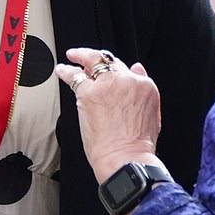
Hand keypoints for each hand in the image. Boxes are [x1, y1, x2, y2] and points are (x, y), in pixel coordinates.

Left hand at [57, 48, 162, 183]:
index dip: (116, 70)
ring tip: (72, 56)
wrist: (126, 157)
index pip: (128, 70)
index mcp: (144, 86)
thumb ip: (143, 89)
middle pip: (110, 62)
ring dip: (80, 57)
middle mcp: (127, 81)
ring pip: (92, 62)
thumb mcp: (152, 113)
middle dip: (98, 58)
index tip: (110, 72)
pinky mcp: (89, 93)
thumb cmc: (138, 145)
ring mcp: (107, 85)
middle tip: (86, 57)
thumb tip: (138, 69)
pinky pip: (74, 76)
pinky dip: (66, 71)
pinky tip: (62, 70)